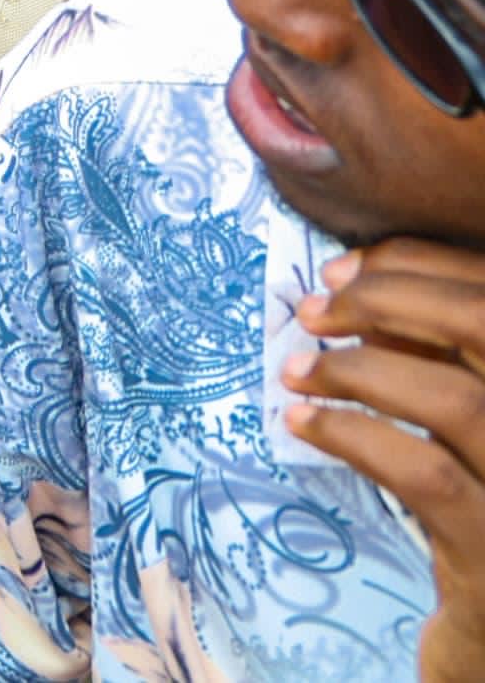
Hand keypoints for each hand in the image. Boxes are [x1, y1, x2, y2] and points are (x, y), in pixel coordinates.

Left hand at [287, 241, 484, 682]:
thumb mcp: (460, 418)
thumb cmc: (471, 498)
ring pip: (458, 400)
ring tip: (297, 368)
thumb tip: (357, 281)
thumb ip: (433, 350)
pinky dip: (354, 434)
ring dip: (362, 368)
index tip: (342, 267)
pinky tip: (302, 420)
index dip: (421, 265)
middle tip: (315, 307)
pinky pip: (425, 476)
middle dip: (392, 297)